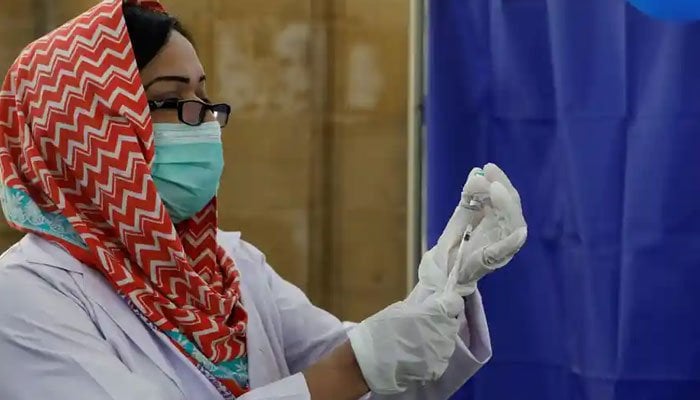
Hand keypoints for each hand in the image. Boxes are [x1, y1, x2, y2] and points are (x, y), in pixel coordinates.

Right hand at [347, 289, 463, 394]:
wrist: (372, 361)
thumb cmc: (384, 328)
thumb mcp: (402, 309)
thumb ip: (422, 306)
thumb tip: (433, 303)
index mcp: (437, 313)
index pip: (455, 302)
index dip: (447, 302)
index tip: (439, 304)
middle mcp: (445, 332)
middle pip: (452, 322)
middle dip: (442, 321)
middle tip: (425, 323)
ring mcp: (443, 352)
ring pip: (448, 341)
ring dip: (439, 338)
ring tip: (421, 340)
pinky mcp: (438, 369)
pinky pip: (441, 357)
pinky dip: (433, 354)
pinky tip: (419, 354)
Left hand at [413, 163, 526, 297]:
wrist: (445, 267)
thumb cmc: (458, 240)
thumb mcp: (463, 213)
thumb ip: (470, 196)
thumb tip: (476, 173)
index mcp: (499, 219)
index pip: (506, 196)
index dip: (500, 180)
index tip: (487, 167)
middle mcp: (505, 231)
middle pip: (512, 207)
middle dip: (502, 189)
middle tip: (490, 176)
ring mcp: (501, 246)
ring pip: (513, 224)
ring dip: (506, 206)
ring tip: (494, 189)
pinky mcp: (491, 260)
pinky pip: (505, 251)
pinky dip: (513, 243)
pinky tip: (519, 233)